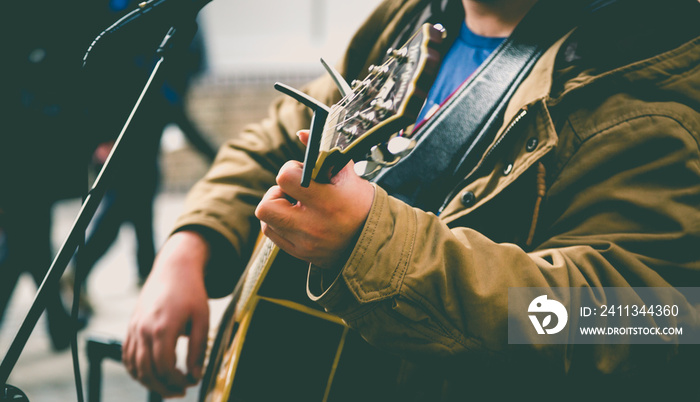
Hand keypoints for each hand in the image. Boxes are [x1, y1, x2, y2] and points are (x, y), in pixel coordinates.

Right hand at [123, 231, 210, 396]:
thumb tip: (196, 375)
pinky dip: (136, 370)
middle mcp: (143, 330)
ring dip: (150, 382)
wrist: (173, 269)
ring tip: (169, 386)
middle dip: (164, 387)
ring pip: (134, 367)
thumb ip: (198, 349)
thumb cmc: (191, 292)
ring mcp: (134, 329)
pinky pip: (127, 356)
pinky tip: (152, 375)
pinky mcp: (131, 327)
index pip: (164, 367)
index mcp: (162, 328)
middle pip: (147, 372)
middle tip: (181, 391)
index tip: (191, 383)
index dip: (177, 381)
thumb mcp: (202, 319)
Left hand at [255, 131, 373, 268]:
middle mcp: (313, 225)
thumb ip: (324, 152)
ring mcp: (305, 242)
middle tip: (293, 193)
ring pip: (266, 220)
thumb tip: (301, 134)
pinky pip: (272, 235)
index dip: (290, 170)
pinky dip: (278, 224)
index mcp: (327, 201)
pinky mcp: (300, 254)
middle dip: (277, 193)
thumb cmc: (361, 204)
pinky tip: (295, 219)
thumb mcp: (348, 174)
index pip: (285, 178)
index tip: (302, 174)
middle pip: (267, 204)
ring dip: (276, 209)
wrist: (375, 241)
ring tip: (294, 207)